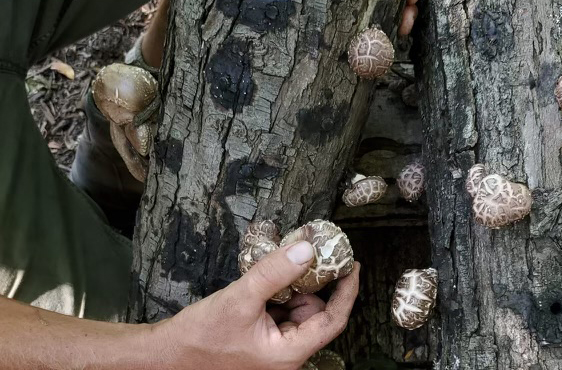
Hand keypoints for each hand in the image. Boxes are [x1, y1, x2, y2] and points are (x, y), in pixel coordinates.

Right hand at [156, 241, 360, 368]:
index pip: (333, 320)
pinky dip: (278, 293)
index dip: (347, 291)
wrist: (165, 355)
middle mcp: (286, 354)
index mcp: (289, 354)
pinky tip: (267, 278)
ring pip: (297, 309)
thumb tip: (307, 249)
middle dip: (312, 282)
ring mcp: (273, 348)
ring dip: (293, 286)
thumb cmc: (200, 337)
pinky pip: (280, 311)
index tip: (352, 263)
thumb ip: (275, 273)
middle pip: (315, 312)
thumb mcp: (241, 298)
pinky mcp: (261, 339)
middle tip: (309, 250)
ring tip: (281, 263)